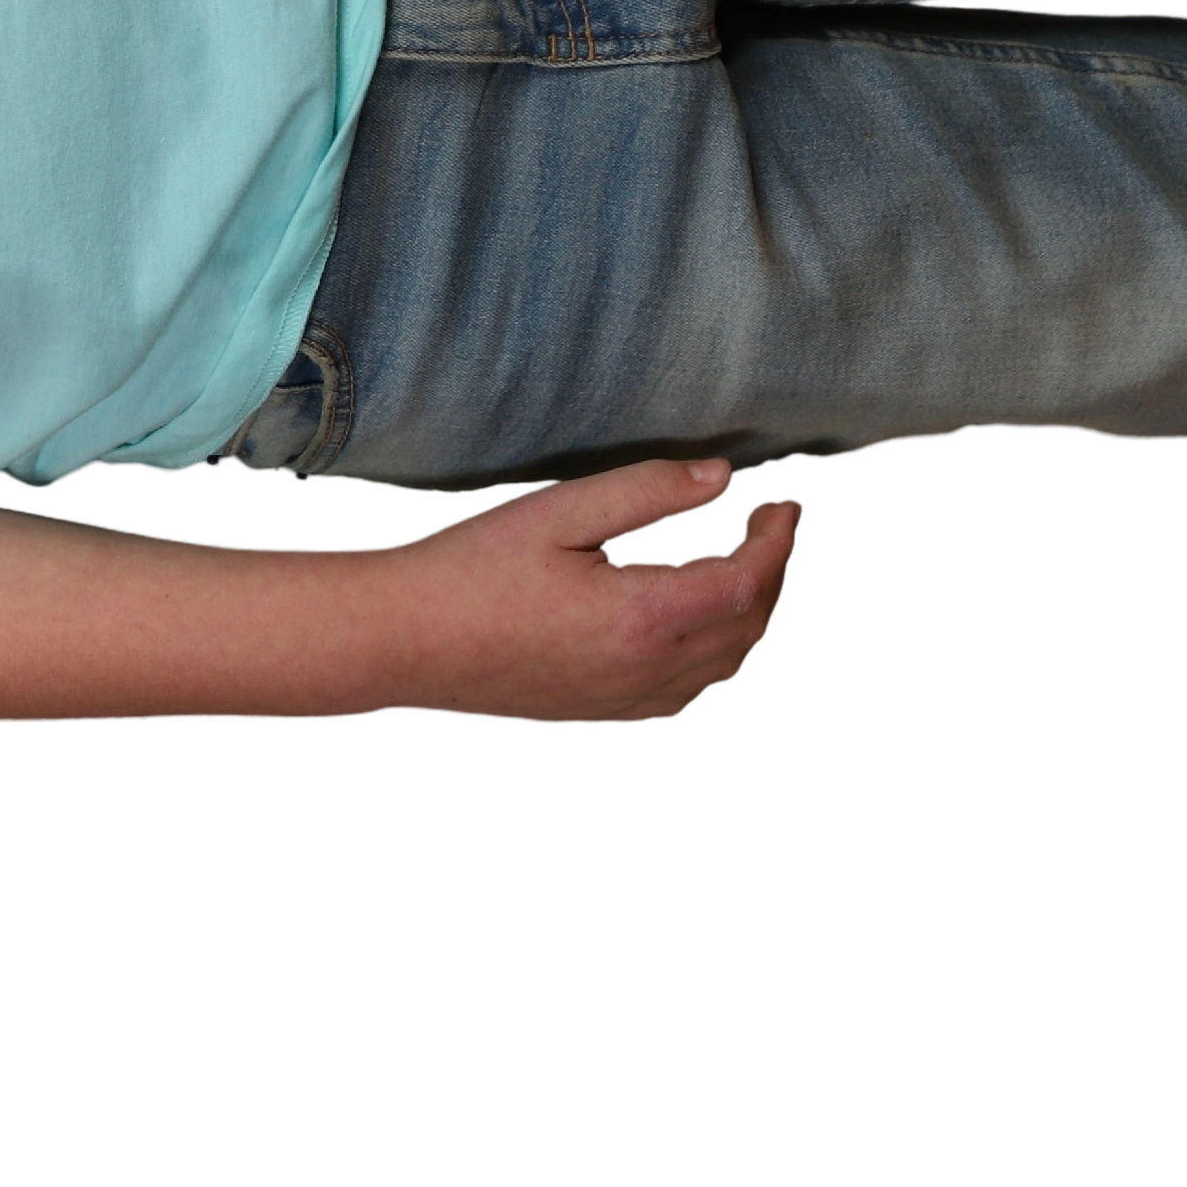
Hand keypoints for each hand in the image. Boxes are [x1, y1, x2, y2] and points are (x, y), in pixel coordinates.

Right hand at [370, 455, 805, 723]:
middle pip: (749, 622)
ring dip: (747, 613)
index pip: (748, 578)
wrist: (404, 642)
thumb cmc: (467, 574)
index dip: (777, 538)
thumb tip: (716, 476)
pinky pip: (690, 688)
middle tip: (767, 528)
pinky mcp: (606, 710)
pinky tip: (693, 625)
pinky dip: (714, 652)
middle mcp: (649, 668)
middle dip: (770, 571)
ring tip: (739, 567)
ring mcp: (629, 698)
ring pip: (727, 661)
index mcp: (645, 617)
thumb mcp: (556, 512)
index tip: (782, 504)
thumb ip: (643, 491)